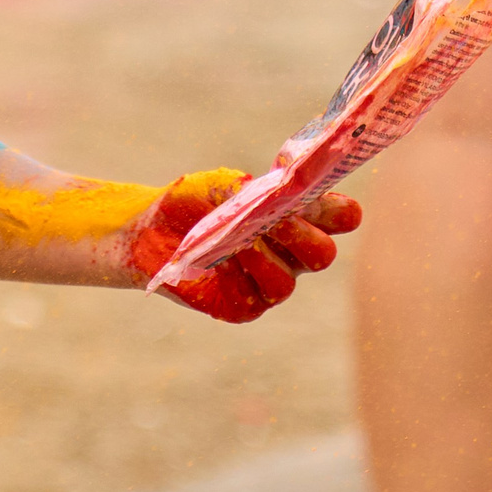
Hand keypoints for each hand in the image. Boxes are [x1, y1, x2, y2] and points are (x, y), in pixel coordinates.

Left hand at [124, 168, 361, 323]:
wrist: (150, 230)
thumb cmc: (195, 201)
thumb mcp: (225, 185)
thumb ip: (258, 189)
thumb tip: (283, 196)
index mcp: (298, 218)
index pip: (341, 218)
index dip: (341, 213)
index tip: (328, 204)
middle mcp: (292, 254)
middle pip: (323, 254)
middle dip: (303, 235)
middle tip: (278, 220)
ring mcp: (270, 282)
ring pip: (289, 280)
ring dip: (266, 256)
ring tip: (241, 239)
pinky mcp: (245, 307)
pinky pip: (258, 297)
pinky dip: (243, 274)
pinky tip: (225, 258)